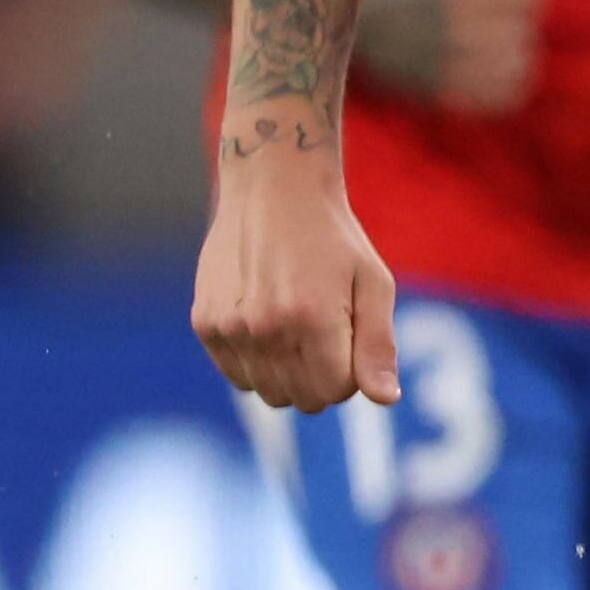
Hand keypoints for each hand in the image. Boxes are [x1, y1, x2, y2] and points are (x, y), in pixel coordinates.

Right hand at [193, 136, 397, 409]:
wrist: (273, 189)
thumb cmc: (334, 238)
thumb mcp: (373, 283)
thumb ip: (378, 345)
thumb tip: (384, 400)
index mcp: (311, 319)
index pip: (336, 392)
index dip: (352, 375)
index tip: (351, 338)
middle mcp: (264, 327)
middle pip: (303, 399)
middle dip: (324, 379)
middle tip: (328, 334)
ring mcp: (228, 327)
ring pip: (268, 393)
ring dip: (289, 375)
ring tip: (297, 327)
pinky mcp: (204, 323)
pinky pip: (237, 376)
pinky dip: (257, 364)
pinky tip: (268, 326)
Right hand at [359, 0, 553, 116]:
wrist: (334, 11)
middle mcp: (450, 19)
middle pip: (529, 17)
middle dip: (514, 7)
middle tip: (484, 1)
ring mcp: (446, 60)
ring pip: (524, 55)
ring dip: (513, 42)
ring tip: (485, 29)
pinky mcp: (443, 91)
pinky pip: (509, 91)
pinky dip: (507, 76)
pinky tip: (486, 57)